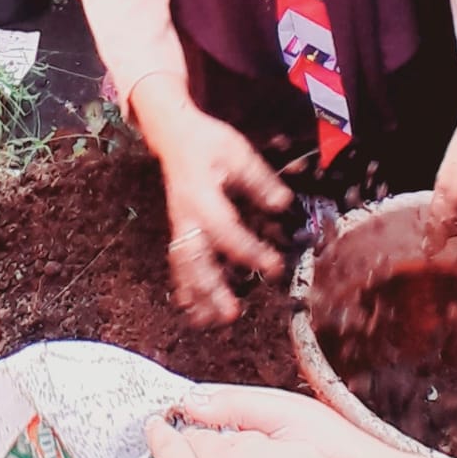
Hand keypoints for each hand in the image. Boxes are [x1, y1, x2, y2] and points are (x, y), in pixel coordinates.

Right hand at [133, 76, 290, 326]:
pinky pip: (179, 263)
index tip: (274, 267)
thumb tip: (282, 205)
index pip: (227, 231)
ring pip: (185, 266)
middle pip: (196, 259)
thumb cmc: (208, 143)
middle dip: (212, 288)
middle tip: (231, 313)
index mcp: (202, 197)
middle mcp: (186, 217)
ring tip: (211, 321)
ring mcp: (179, 226)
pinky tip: (191, 310)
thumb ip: (259, 180)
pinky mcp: (179, 230)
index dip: (250, 251)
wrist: (174, 135)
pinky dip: (185, 288)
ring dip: (198, 295)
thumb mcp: (237, 152)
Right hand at [174, 382, 388, 457]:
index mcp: (273, 418)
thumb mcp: (286, 415)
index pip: (220, 411)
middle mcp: (273, 449)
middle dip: (203, 454)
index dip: (194, 418)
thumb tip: (194, 402)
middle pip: (223, 448)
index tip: (167, 426)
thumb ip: (239, 405)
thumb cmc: (345, 455)